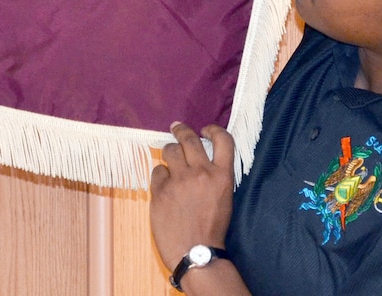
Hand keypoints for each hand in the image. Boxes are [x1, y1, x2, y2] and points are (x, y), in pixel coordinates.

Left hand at [149, 122, 235, 270]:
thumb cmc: (212, 229)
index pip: (223, 140)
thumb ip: (213, 176)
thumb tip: (200, 157)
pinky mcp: (160, 189)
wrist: (195, 253)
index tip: (205, 129)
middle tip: (177, 127)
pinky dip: (161, 176)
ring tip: (171, 162)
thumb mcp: (223, 198)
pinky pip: (157, 171)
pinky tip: (165, 186)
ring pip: (169, 150)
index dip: (214, 129)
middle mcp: (201, 173)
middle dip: (181, 130)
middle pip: (189, 138)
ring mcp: (179, 180)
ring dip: (170, 153)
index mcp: (222, 177)